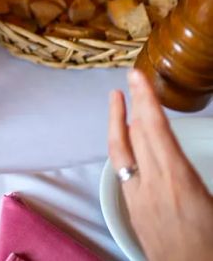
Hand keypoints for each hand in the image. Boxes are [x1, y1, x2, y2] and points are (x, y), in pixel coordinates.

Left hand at [108, 70, 212, 260]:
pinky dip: (124, 149)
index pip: (155, 130)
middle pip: (134, 135)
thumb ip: (204, 166)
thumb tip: (186, 147)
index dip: (145, 100)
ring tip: (118, 104)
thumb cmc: (211, 244)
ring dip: (119, 124)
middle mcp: (152, 186)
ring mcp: (138, 198)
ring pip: (121, 152)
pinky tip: (127, 143)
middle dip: (131, 104)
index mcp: (178, 182)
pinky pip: (123, 171)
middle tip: (130, 80)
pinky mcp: (133, 211)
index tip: (136, 77)